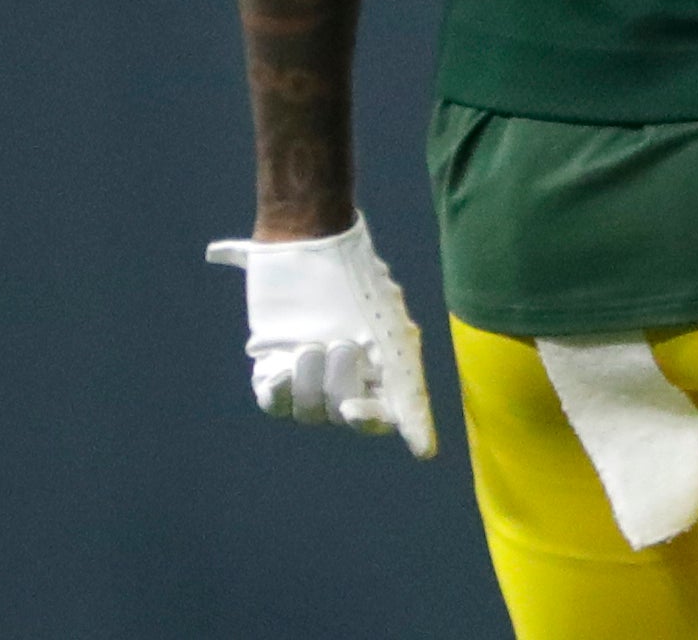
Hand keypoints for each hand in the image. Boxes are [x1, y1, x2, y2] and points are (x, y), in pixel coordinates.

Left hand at [207, 213, 438, 457]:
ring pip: (306, 411)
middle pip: (340, 414)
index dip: (368, 421)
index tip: (356, 409)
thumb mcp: (392, 339)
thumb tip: (424, 453)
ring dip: (307, 382)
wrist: (308, 242)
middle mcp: (346, 372)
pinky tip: (279, 370)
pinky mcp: (273, 361)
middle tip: (339, 344)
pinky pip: (273, 403)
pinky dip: (276, 392)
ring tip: (308, 344)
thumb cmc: (357, 284)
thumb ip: (409, 394)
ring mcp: (309, 369)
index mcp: (381, 366)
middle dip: (337, 385)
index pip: (380, 418)